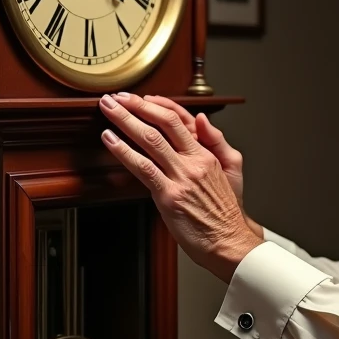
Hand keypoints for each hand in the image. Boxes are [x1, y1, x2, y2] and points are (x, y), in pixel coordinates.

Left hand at [98, 92, 262, 280]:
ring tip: (107, 110)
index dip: (156, 105)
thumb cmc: (225, 213)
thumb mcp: (231, 171)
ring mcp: (181, 178)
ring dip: (125, 121)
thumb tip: (201, 119)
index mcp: (206, 155)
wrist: (229, 241)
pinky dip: (124, 151)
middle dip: (136, 106)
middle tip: (116, 97)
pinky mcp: (169, 196)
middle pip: (162, 123)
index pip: (179, 119)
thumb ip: (216, 142)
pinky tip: (110, 140)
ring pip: (150, 140)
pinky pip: (143, 167)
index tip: (140, 99)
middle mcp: (194, 162)